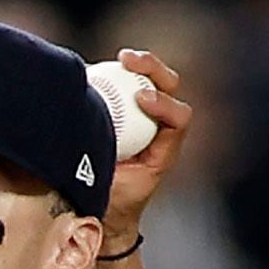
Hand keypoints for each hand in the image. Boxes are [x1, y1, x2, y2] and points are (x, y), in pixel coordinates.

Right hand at [100, 48, 197, 246]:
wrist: (103, 209)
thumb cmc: (113, 201)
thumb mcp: (111, 189)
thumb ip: (106, 168)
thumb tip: (89, 143)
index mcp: (164, 148)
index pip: (180, 118)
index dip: (165, 105)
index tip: (141, 100)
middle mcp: (155, 127)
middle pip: (169, 87)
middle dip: (154, 71)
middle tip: (130, 63)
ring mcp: (137, 115)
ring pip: (148, 80)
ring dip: (139, 64)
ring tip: (123, 59)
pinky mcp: (117, 106)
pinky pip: (120, 82)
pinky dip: (111, 71)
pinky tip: (93, 67)